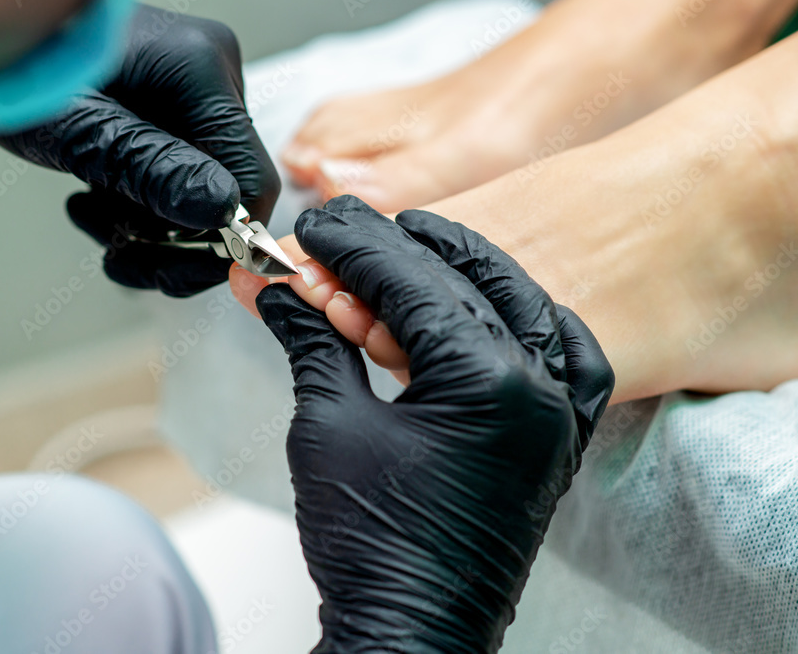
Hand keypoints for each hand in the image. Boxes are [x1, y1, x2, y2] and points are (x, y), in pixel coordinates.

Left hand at [0, 5, 280, 296]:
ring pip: (200, 192)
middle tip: (119, 256)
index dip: (224, 238)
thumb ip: (148, 167)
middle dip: (171, 237)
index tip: (173, 270)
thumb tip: (221, 209)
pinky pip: (179, 175)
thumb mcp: (76, 129)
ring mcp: (198, 92)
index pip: (251, 178)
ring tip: (91, 216)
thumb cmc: (16, 64)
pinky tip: (94, 198)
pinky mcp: (179, 109)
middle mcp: (212, 76)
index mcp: (199, 69)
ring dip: (147, 225)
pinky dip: (138, 203)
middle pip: (226, 192)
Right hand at [257, 199, 613, 651]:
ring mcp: (557, 416)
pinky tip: (484, 305)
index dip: (353, 247)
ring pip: (517, 306)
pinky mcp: (554, 439)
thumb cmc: (370, 542)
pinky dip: (520, 321)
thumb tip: (280, 290)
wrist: (410, 631)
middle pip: (462, 284)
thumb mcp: (329, 424)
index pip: (412, 281)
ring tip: (401, 251)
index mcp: (489, 382)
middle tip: (337, 235)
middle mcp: (540, 390)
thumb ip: (314, 341)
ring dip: (456, 274)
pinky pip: (560, 357)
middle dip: (391, 253)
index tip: (313, 227)